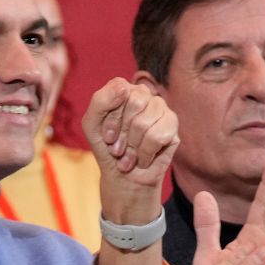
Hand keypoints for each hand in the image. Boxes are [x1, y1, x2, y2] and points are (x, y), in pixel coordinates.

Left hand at [81, 78, 178, 221]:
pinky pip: (158, 136)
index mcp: (125, 90)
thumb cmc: (107, 148)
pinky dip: (145, 152)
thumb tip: (124, 86)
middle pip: (135, 102)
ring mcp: (162, 109)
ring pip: (145, 121)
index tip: (107, 135)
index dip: (112, 117)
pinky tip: (142, 158)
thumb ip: (100, 100)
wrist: (121, 177)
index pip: (120, 88)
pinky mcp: (173, 127)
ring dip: (132, 146)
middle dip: (123, 132)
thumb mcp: (91, 124)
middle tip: (119, 146)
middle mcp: (145, 95)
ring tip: (129, 154)